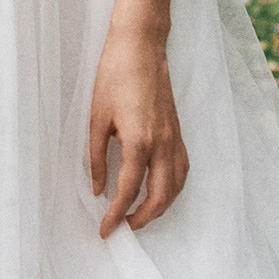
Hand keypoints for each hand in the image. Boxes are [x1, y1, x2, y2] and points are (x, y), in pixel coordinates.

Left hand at [88, 25, 187, 235]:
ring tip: (139, 215)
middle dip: (142, 218)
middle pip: (159, 196)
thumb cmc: (114, 76)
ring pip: (176, 186)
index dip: (115, 215)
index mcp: (139, 141)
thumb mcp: (96, 118)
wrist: (141, 47)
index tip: (104, 231)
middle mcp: (162, 144)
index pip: (128, 191)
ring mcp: (174, 138)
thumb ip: (95, 157)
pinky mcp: (178, 131)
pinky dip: (174, 187)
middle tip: (122, 227)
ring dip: (161, 206)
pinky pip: (182, 169)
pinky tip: (160, 191)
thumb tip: (96, 189)